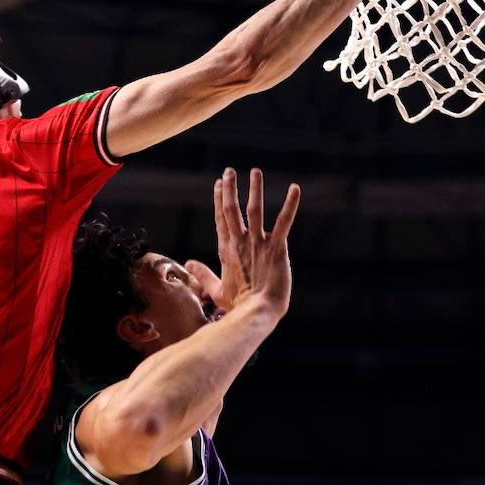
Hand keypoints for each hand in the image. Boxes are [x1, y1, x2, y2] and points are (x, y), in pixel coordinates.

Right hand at [214, 168, 299, 319]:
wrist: (256, 313)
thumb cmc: (239, 306)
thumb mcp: (216, 291)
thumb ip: (203, 274)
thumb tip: (189, 263)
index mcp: (227, 251)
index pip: (221, 219)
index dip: (219, 199)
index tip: (218, 183)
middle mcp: (240, 243)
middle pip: (231, 209)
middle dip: (230, 188)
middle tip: (229, 171)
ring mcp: (258, 244)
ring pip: (254, 210)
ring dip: (255, 189)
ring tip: (255, 171)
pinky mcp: (276, 248)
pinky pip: (283, 222)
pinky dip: (290, 205)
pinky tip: (294, 189)